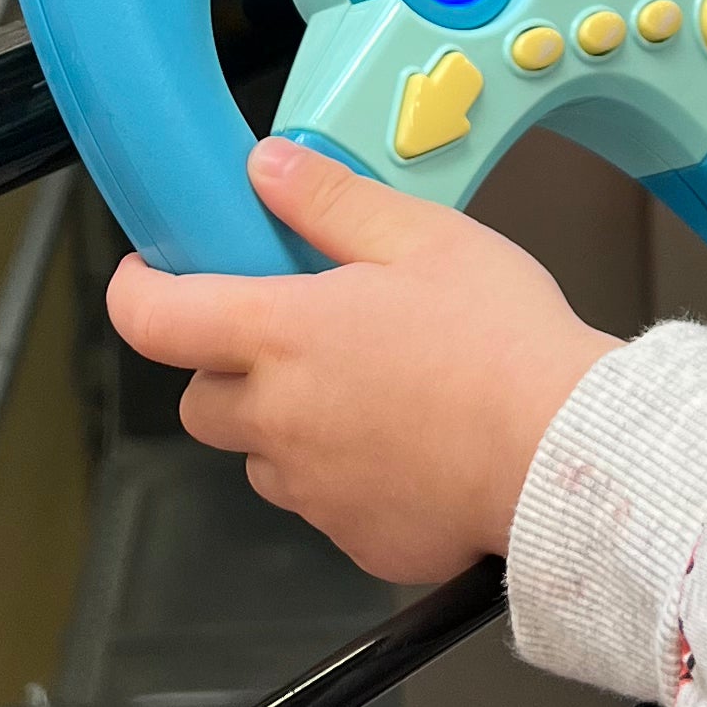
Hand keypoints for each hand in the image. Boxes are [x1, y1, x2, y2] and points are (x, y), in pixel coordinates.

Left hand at [107, 139, 618, 585]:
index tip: (151, 276)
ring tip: (375, 393)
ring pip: (262, 455)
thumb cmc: (506, 345)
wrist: (568, 456)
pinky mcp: (353, 538)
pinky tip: (410, 445)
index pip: (154, 320)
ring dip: (290, 426)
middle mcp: (281, 420)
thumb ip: (332, 200)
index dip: (137, 292)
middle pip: (202, 399)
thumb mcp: (424, 238)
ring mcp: (313, 489)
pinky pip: (322, 503)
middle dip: (231, 368)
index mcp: (284, 336)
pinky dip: (346, 476)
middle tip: (303, 337)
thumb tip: (268, 168)